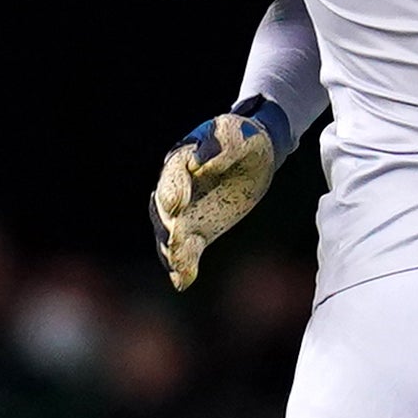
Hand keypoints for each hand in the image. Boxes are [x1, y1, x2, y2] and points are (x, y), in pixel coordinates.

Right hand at [149, 96, 291, 289]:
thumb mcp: (239, 136)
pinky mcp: (197, 230)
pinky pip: (186, 249)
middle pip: (164, 207)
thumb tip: (200, 163)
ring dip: (172, 249)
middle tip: (174, 236)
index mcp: (182, 158)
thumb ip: (221, 146)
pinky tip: (183, 281)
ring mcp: (185, 211)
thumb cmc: (244, 140)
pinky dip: (183, 265)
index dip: (174, 189)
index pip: (173, 175)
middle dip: (168, 222)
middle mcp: (176, 187)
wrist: (253, 158)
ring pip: (170, 233)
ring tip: (177, 263)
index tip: (177, 203)